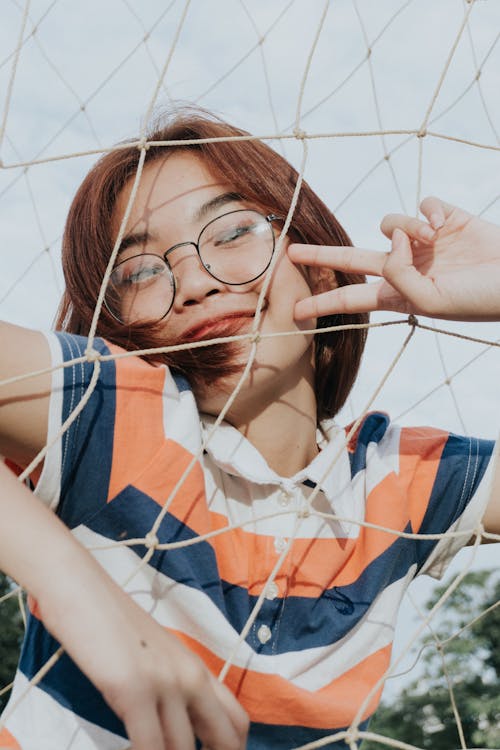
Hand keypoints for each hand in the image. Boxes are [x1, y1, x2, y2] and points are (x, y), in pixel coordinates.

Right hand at [0, 461, 247, 749]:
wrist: (81, 587)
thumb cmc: (110, 623)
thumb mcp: (153, 655)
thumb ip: (172, 687)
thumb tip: (173, 728)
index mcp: (196, 668)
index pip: (238, 721)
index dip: (230, 748)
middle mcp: (190, 676)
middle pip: (225, 739)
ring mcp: (164, 682)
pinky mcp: (133, 688)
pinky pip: (149, 747)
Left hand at [289, 197, 499, 321]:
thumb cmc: (478, 300)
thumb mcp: (433, 302)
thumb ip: (400, 277)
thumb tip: (389, 242)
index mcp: (399, 294)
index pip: (352, 298)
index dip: (324, 302)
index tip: (295, 311)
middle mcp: (406, 267)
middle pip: (353, 258)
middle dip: (323, 256)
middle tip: (291, 253)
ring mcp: (423, 243)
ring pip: (389, 224)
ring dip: (406, 227)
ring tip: (431, 238)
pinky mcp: (445, 219)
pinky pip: (422, 205)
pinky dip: (429, 212)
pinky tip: (446, 225)